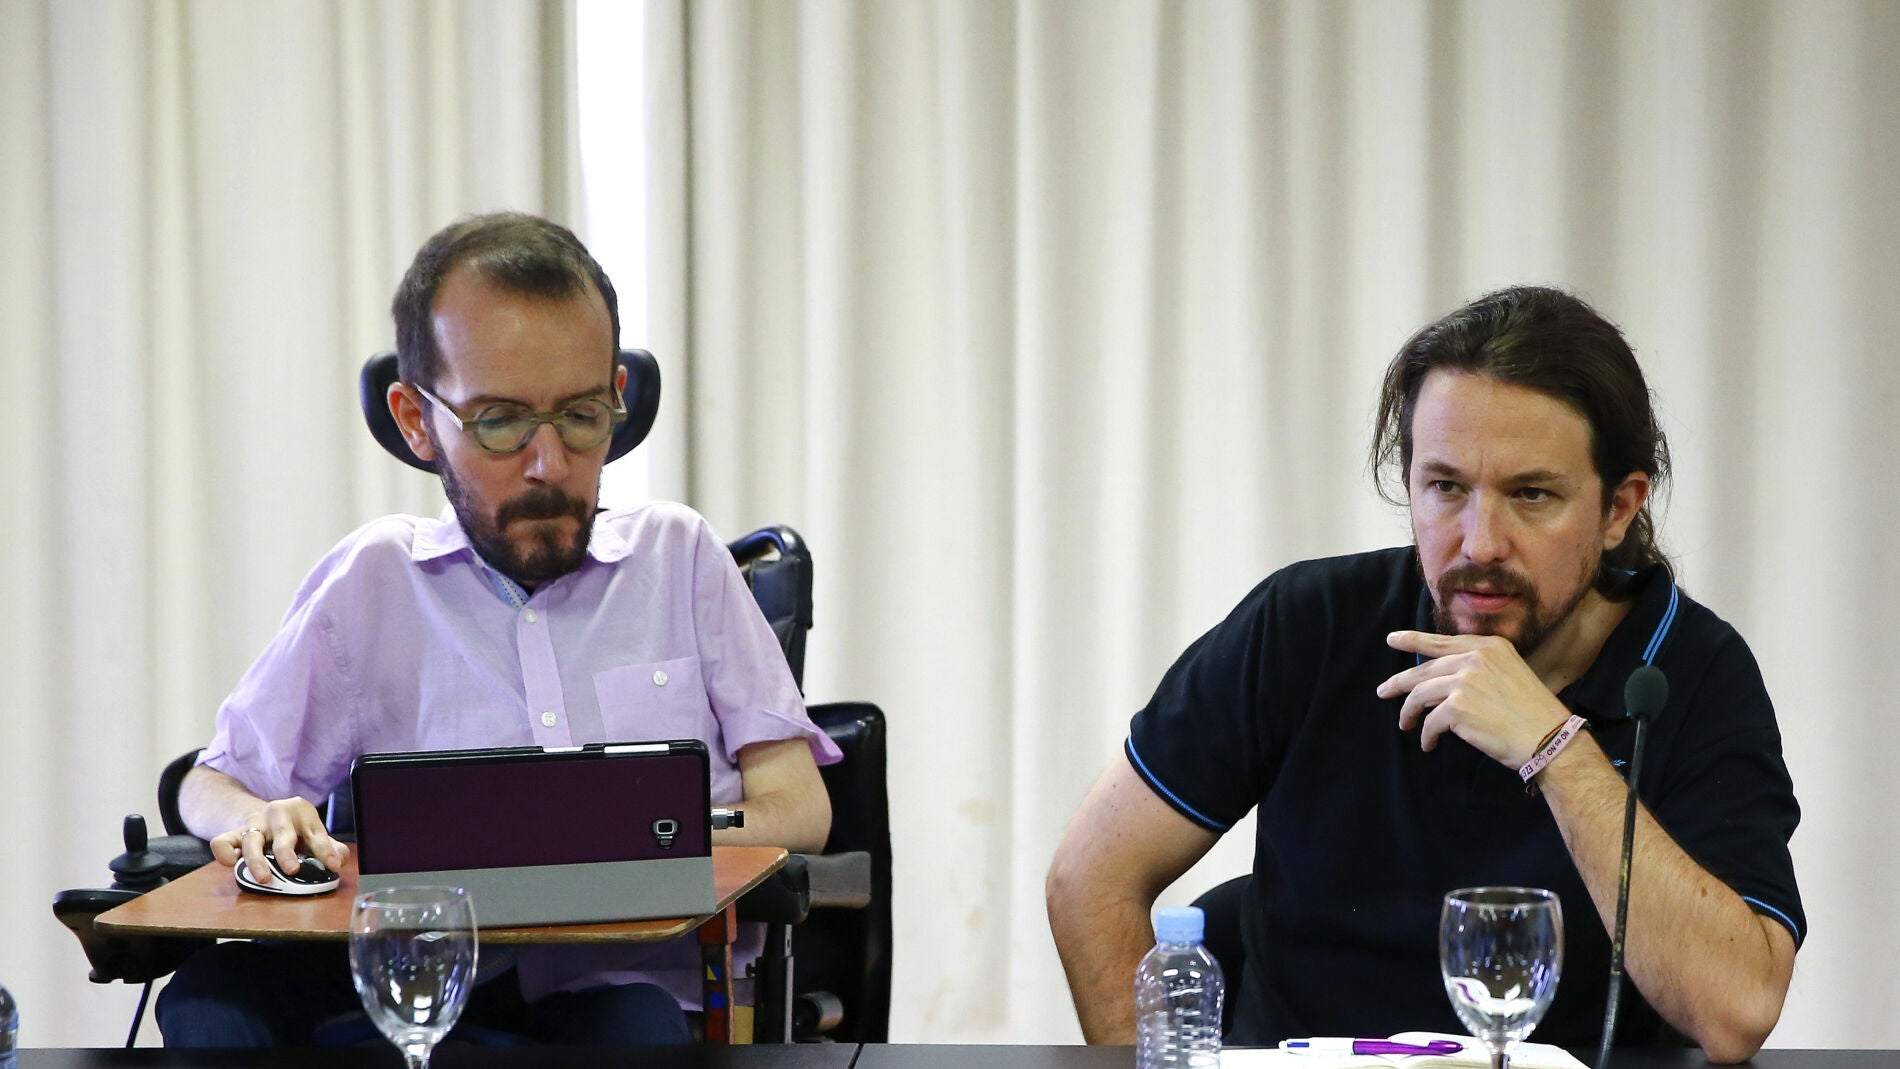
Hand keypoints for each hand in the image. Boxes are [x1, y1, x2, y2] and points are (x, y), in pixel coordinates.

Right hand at [209, 797, 349, 882]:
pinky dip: (225, 853)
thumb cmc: (296, 829)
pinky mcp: (233, 832)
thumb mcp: (314, 833)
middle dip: (286, 853)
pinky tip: (231, 864)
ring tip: (264, 878)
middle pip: (282, 834)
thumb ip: (330, 847)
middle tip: (292, 871)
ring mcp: (253, 823)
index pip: (316, 834)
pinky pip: (222, 841)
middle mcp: (276, 814)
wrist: (267, 814)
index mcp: (302, 812)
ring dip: (256, 860)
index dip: (326, 851)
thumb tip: (340, 859)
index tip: (334, 865)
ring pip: (251, 841)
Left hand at [1378, 630, 1569, 767]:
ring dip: (1409, 712)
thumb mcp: (1509, 674)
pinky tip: (1429, 743)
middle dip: (1400, 682)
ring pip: (1420, 695)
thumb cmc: (1533, 713)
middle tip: (1384, 691)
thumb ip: (1478, 669)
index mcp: (1488, 646)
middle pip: (1424, 669)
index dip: (1413, 640)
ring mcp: (1464, 681)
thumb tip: (1442, 679)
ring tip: (1406, 724)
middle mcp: (1474, 658)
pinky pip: (1430, 721)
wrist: (1549, 738)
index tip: (1392, 640)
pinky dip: (1426, 734)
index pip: (1442, 642)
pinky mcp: (1456, 707)